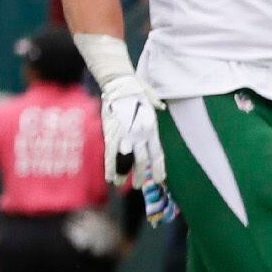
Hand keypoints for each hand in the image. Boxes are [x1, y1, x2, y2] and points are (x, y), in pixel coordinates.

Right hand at [99, 71, 167, 190]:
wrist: (121, 86)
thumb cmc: (135, 90)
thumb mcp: (150, 99)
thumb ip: (156, 104)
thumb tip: (161, 106)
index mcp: (152, 129)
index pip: (157, 153)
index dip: (159, 168)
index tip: (161, 179)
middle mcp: (141, 135)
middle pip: (143, 160)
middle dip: (141, 175)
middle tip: (140, 186)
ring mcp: (126, 136)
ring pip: (127, 161)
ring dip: (124, 174)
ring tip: (121, 184)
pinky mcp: (112, 134)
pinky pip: (111, 155)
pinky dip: (110, 167)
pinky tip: (110, 177)